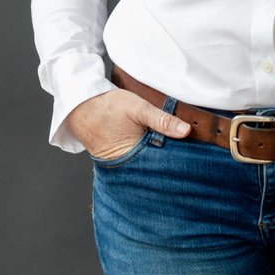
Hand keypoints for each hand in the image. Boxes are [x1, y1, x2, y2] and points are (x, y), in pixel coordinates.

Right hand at [66, 88, 190, 159]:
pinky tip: (156, 150)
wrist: (81, 105)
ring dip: (158, 160)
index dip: (178, 164)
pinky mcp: (118, 159)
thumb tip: (187, 131)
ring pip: (147, 166)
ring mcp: (122, 164)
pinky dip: (147, 157)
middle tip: (189, 162)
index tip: (194, 161)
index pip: (163, 167)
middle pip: (156, 169)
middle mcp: (127, 165)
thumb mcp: (139, 108)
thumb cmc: (108, 106)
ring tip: (176, 157)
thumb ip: (163, 120)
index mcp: (134, 156)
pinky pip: (137, 162)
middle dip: (170, 165)